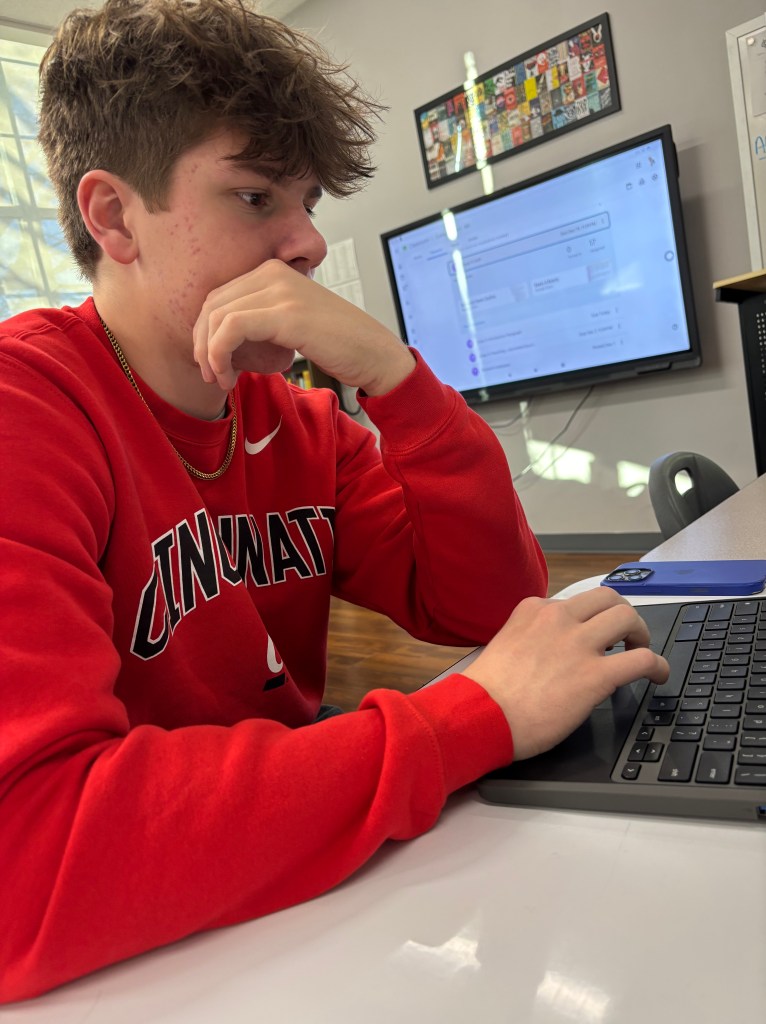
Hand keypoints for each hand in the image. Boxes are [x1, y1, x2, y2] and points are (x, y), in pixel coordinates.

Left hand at [193, 259, 414, 393]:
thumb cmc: (336, 346)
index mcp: (272, 271)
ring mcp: (279, 289)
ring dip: (209, 353)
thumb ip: (260, 322)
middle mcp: (273, 272)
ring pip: (217, 316)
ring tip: (220, 379)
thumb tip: (219, 340)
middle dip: (202, 343)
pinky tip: (229, 375)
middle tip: (210, 375)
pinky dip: (220, 354)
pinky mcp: (285, 312)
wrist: (374, 354)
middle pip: (212, 303)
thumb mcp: (291, 325)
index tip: (213, 364)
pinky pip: (231, 328)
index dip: (205, 332)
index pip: (219, 296)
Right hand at [464, 587, 668, 759]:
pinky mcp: (595, 675)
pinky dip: (658, 665)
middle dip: (622, 615)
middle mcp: (558, 618)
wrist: (479, 715)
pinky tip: (659, 676)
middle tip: (625, 637)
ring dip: (640, 633)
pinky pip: (643, 659)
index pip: (574, 602)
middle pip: (608, 598)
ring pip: (628, 617)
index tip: (592, 636)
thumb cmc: (485, 692)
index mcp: (534, 610)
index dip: (589, 620)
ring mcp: (579, 644)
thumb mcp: (505, 645)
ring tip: (640, 651)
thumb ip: (530, 638)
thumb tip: (551, 653)